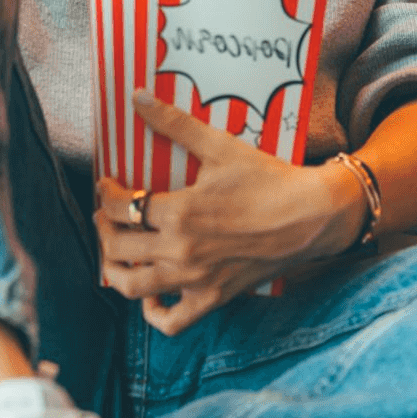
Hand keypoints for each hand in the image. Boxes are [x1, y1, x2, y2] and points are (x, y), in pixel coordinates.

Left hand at [93, 90, 362, 335]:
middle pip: (118, 247)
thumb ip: (175, 122)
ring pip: (133, 287)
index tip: (108, 186)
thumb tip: (138, 96)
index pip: (122, 208)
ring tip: (115, 251)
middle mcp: (182, 252)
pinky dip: (153, 313)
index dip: (107, 195)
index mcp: (180, 213)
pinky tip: (151, 293)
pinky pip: (172, 321)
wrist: (312, 216)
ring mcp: (196, 280)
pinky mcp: (214, 298)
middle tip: (108, 214)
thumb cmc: (268, 179)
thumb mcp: (220, 146)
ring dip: (114, 269)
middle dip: (104, 227)